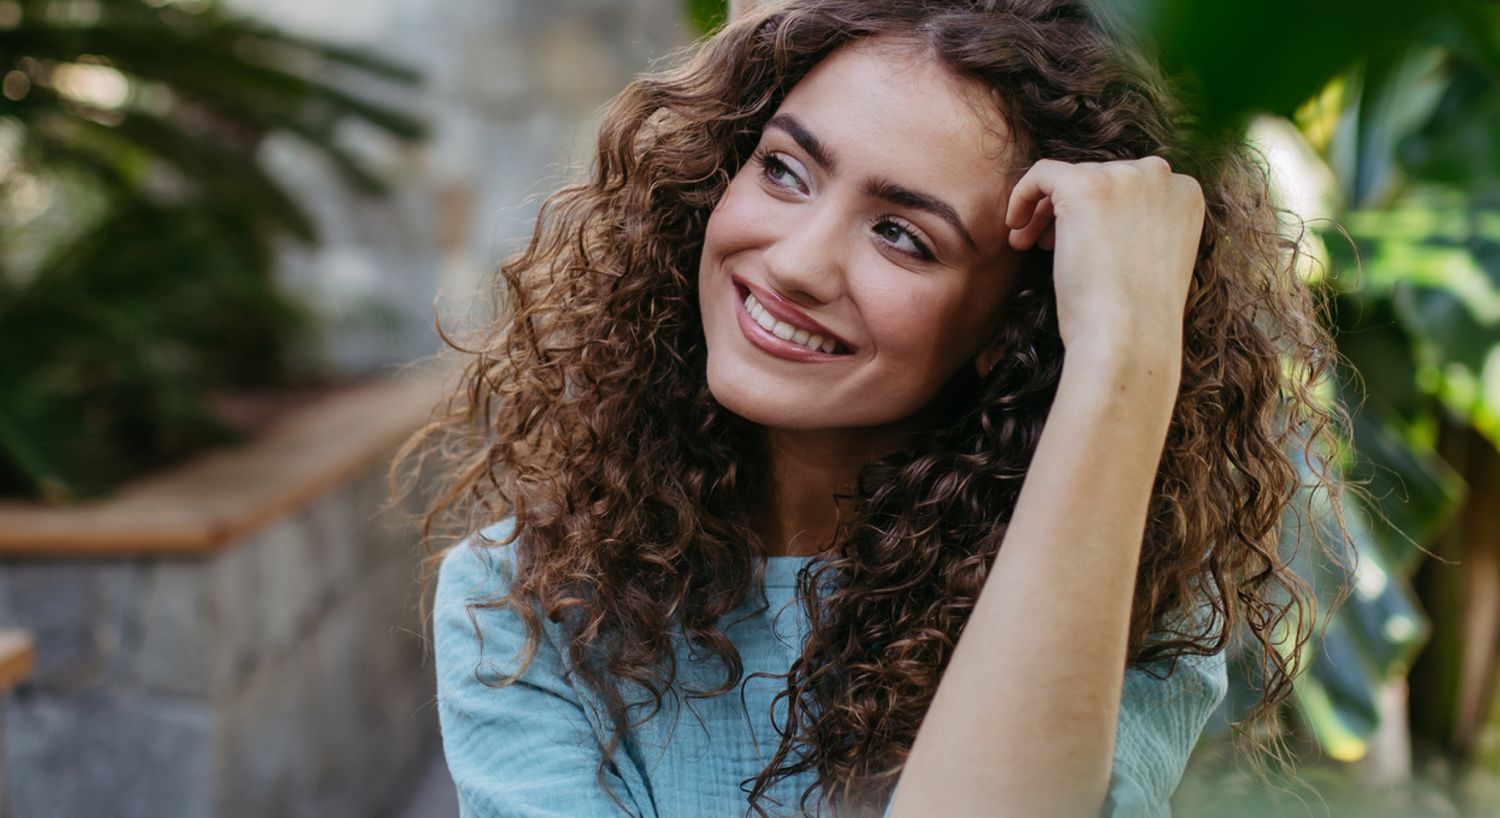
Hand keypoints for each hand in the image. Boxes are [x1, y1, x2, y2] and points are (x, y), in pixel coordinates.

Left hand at [1004, 156, 1203, 357]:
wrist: (1127, 339)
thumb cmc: (1136, 317)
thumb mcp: (1152, 260)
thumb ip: (1139, 227)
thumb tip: (1097, 217)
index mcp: (1184, 194)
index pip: (1129, 185)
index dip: (1100, 211)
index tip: (1081, 241)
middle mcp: (1161, 177)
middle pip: (1099, 176)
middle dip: (1069, 210)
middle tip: (1047, 246)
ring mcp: (1124, 177)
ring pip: (1069, 178)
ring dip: (1045, 210)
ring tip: (1029, 245)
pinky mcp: (1085, 186)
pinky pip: (1042, 173)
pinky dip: (1022, 194)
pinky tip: (1015, 229)